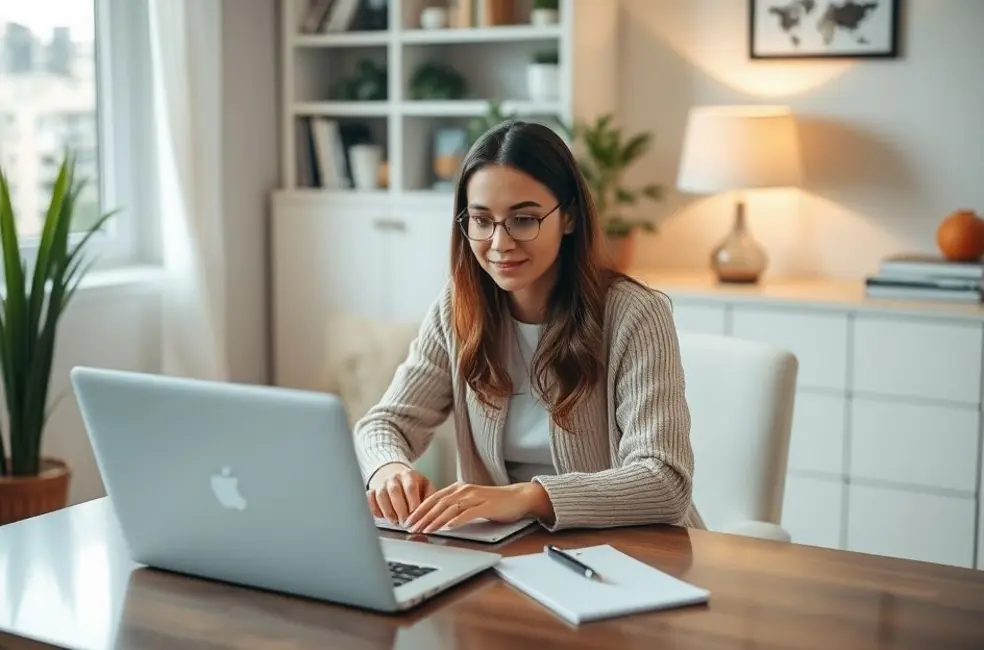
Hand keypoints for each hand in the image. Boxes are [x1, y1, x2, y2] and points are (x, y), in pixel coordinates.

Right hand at [366, 462, 434, 525]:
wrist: (396, 475)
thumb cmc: (414, 485)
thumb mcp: (426, 487)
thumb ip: (430, 497)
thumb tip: (431, 512)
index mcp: (409, 475)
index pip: (410, 487)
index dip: (412, 502)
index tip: (415, 515)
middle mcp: (394, 478)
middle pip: (394, 491)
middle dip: (400, 509)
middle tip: (405, 523)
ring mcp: (382, 483)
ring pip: (381, 496)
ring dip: (388, 511)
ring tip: (395, 521)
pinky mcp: (372, 490)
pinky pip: (369, 498)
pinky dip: (374, 508)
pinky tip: (381, 516)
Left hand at [404, 482, 549, 533]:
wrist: (519, 497)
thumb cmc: (495, 502)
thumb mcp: (470, 503)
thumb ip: (455, 508)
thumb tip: (436, 520)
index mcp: (458, 488)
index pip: (433, 498)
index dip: (419, 509)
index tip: (408, 521)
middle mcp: (464, 490)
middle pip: (438, 503)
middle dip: (423, 516)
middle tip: (411, 528)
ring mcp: (475, 497)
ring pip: (450, 508)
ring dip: (435, 520)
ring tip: (425, 530)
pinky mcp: (486, 506)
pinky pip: (468, 513)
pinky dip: (457, 520)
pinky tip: (448, 527)